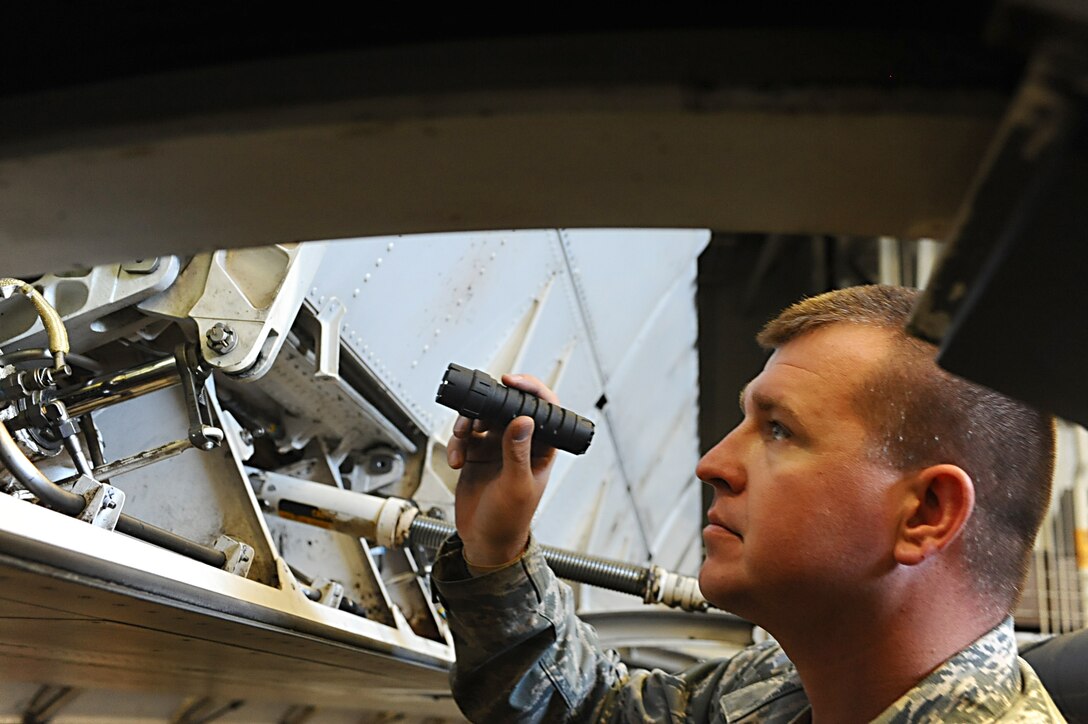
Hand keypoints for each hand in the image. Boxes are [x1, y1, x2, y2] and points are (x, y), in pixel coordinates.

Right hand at [447, 374, 558, 566]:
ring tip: (461, 439)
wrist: (484, 542)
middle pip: (506, 407)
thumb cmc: (510, 521)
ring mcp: (497, 448)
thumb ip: (518, 452)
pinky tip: (455, 460)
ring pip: (482, 418)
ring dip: (468, 424)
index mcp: (541, 448)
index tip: (512, 382)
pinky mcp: (476, 454)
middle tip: (476, 412)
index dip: (531, 389)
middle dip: (488, 406)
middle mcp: (520, 443)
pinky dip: (456, 443)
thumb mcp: (516, 485)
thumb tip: (524, 420)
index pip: (543, 408)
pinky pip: (465, 436)